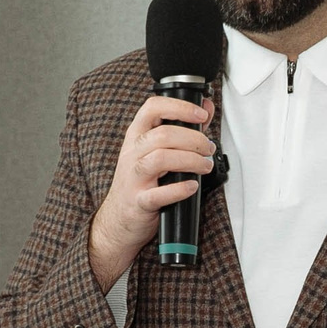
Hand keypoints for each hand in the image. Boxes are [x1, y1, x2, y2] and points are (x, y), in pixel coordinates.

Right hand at [89, 95, 215, 290]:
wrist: (118, 220)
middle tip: (208, 148)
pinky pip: (159, 194)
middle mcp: (132, 153)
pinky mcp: (139, 202)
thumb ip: (183, 129)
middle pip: (163, 134)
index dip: (180, 107)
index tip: (201, 114)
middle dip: (194, 139)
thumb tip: (207, 108)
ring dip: (190, 160)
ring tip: (205, 166)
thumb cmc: (140, 183)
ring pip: (160, 159)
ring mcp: (134, 178)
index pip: (153, 107)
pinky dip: (180, 190)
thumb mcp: (156, 151)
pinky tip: (192, 187)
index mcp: (137, 136)